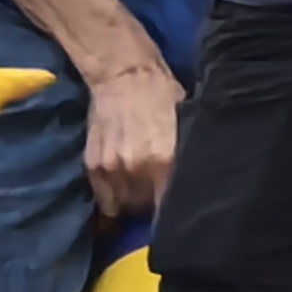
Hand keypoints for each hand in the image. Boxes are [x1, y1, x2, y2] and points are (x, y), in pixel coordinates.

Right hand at [79, 56, 180, 220]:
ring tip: (143, 192)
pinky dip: (114, 198)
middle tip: (162, 196)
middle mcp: (136, 169)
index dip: (178, 215)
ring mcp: (111, 168)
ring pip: (125, 206)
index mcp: (165, 160)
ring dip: (134, 203)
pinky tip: (125, 188)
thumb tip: (200, 186)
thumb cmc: (164, 95)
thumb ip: (187, 158)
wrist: (124, 74)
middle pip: (148, 209)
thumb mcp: (188, 125)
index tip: (184, 217)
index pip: (171, 206)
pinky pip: (104, 198)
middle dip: (156, 206)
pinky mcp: (92, 165)